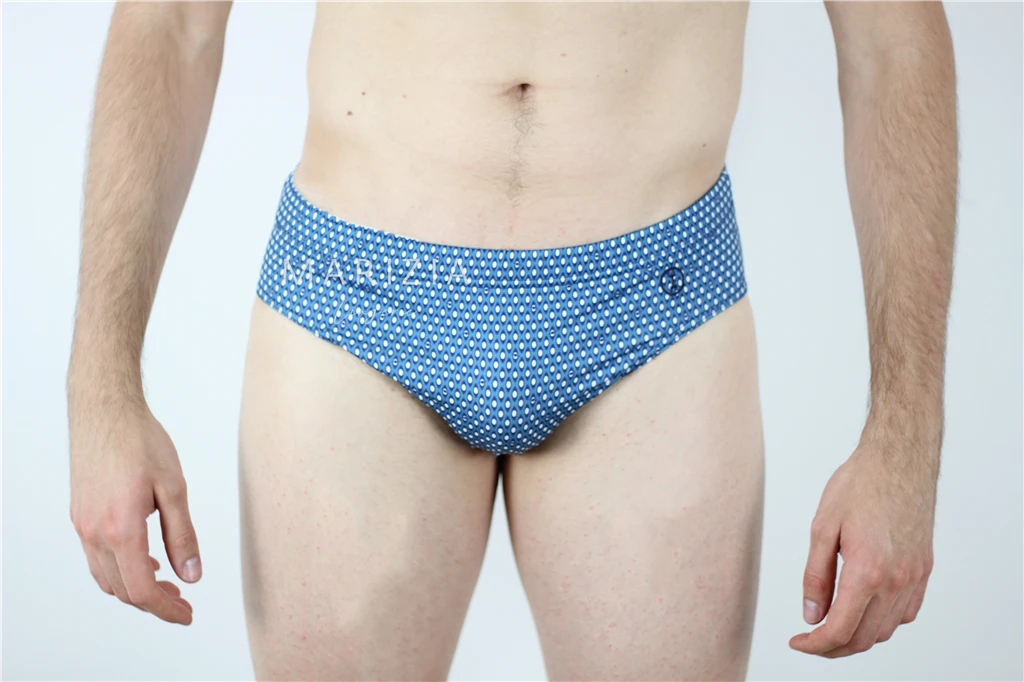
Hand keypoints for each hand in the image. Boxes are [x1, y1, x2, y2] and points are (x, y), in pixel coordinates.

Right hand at [69, 397, 199, 624]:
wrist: (104, 410)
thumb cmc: (141, 441)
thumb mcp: (174, 488)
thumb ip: (183, 535)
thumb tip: (191, 574)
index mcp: (121, 529)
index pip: (142, 590)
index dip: (166, 609)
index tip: (187, 615)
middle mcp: (95, 533)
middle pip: (122, 590)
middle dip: (154, 603)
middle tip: (183, 603)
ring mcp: (82, 525)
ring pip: (106, 577)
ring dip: (135, 588)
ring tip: (167, 584)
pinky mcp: (80, 515)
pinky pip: (96, 557)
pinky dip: (119, 569)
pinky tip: (144, 559)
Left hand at [789, 427, 936, 656]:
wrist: (900, 459)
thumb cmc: (859, 485)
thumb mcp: (822, 527)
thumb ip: (815, 576)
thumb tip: (811, 615)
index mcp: (867, 571)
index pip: (840, 629)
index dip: (815, 645)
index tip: (798, 642)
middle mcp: (896, 581)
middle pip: (864, 638)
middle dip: (834, 647)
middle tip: (810, 639)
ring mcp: (914, 577)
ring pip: (886, 629)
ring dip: (859, 636)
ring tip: (832, 626)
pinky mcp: (924, 569)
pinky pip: (905, 612)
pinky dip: (883, 621)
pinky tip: (864, 609)